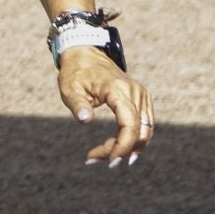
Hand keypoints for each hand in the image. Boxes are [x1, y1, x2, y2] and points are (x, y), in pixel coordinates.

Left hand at [58, 48, 152, 166]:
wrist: (86, 53)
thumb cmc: (75, 71)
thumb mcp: (69, 87)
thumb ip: (77, 104)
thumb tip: (85, 120)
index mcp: (118, 90)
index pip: (129, 124)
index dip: (123, 146)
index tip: (109, 160)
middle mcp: (135, 93)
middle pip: (138, 131)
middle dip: (122, 150)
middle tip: (100, 160)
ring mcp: (141, 95)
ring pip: (144, 131)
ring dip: (128, 147)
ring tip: (106, 157)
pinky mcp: (141, 99)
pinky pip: (144, 125)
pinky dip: (133, 138)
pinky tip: (119, 149)